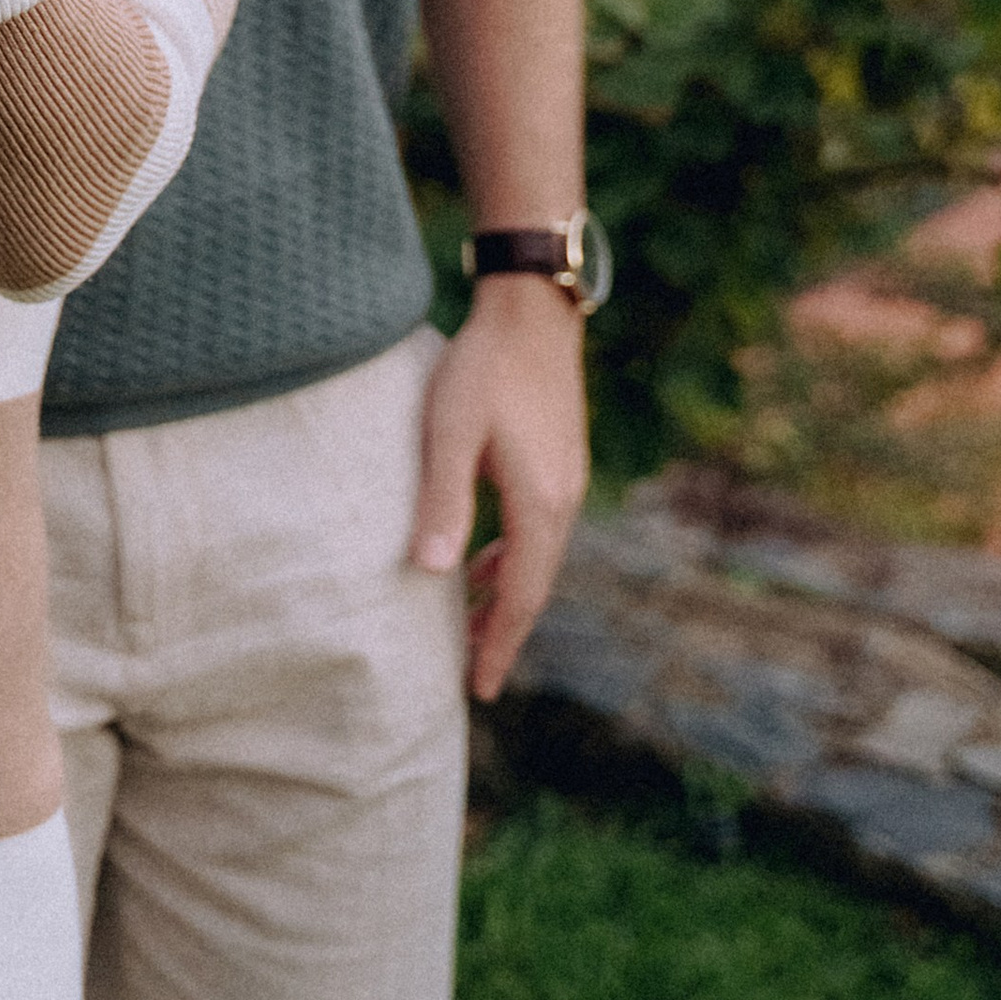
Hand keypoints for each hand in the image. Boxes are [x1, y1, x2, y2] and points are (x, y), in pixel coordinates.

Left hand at [409, 276, 589, 700]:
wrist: (530, 310)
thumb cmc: (482, 367)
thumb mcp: (449, 432)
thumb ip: (443, 501)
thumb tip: (434, 574)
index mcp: (539, 503)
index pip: (520, 595)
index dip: (499, 645)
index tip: (480, 688)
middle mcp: (563, 500)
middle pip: (534, 586)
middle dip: (503, 633)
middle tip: (473, 674)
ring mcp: (566, 480)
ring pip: (537, 558)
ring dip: (504, 595)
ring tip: (467, 625)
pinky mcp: (559, 461)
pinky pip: (537, 530)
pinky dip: (510, 557)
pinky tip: (479, 557)